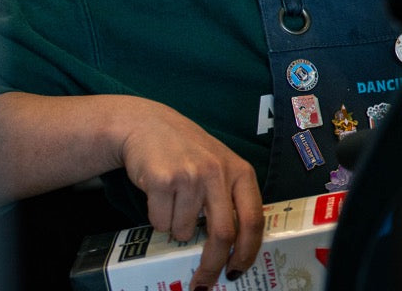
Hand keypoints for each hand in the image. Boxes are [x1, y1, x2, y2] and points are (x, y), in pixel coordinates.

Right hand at [119, 101, 264, 289]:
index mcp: (241, 172)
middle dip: (211, 265)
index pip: (253, 220)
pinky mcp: (163, 180)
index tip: (237, 271)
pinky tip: (158, 196)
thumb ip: (231, 198)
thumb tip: (235, 249)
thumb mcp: (221, 167)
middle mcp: (219, 173)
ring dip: (176, 231)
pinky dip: (158, 220)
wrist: (148, 126)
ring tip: (173, 205)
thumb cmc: (188, 152)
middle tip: (202, 282)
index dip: (247, 252)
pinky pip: (161, 222)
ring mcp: (191, 176)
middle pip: (222, 234)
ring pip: (184, 231)